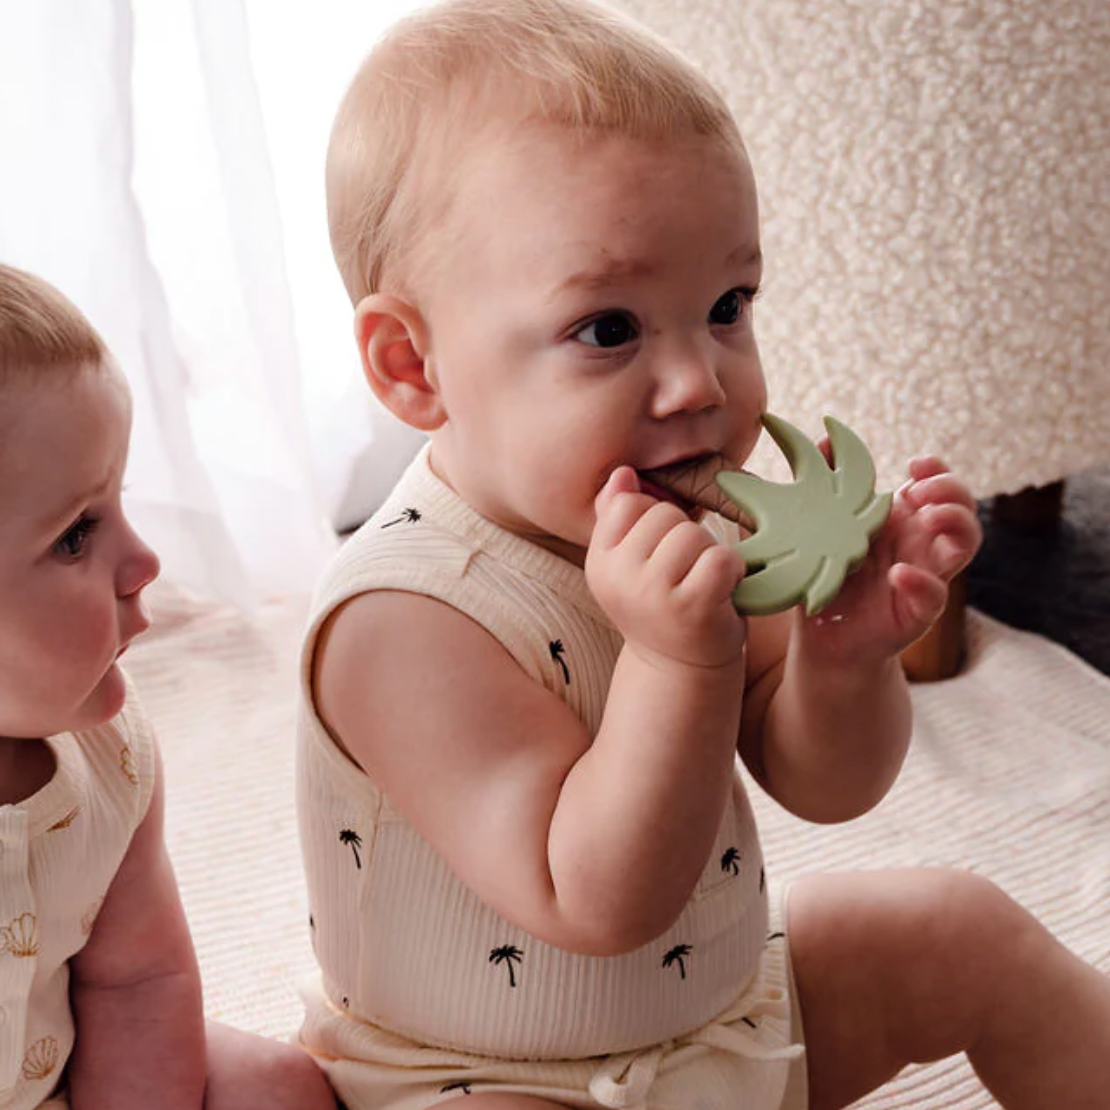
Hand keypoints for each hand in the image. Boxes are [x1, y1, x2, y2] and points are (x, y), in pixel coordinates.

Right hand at [586, 466, 746, 668]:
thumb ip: (621, 519)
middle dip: (684, 536)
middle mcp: (618, 578)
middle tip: (686, 573)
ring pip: (692, 534)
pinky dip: (732, 569)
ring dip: (709, 553)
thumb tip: (623, 473)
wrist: (680, 670)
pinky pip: (719, 557)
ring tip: (703, 582)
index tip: (660, 554)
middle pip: (663, 514)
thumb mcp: (631, 564)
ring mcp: (653, 594)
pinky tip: (724, 590)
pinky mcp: (692, 607)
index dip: (654, 520)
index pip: (627, 503)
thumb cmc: (661, 607)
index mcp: (599, 562)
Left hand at [799, 455, 981, 660]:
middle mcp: (921, 545)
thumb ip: (826, 484)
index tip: (916, 464)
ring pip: (964, 546)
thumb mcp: (821, 528)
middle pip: (962, 508)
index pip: (938, 486)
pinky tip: (900, 573)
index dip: (937, 470)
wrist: (825, 637)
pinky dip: (923, 582)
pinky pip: (935, 596)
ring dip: (955, 524)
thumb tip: (825, 439)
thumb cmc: (828, 575)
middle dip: (951, 492)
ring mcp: (925, 575)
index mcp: (902, 521)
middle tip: (919, 493)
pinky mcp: (917, 612)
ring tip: (928, 518)